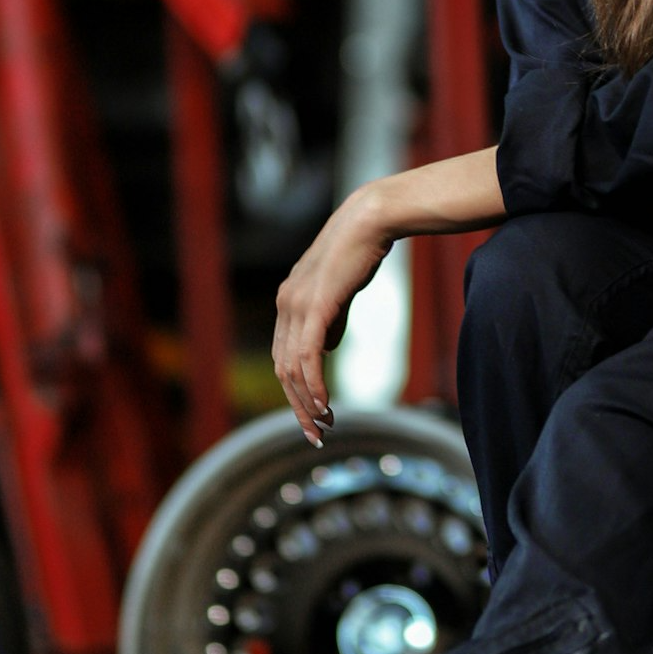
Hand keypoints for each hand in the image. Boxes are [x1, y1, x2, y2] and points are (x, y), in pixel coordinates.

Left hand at [272, 188, 391, 445]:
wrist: (369, 219)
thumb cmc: (360, 250)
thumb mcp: (340, 290)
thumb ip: (330, 320)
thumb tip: (325, 349)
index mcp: (289, 301)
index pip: (284, 357)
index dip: (296, 390)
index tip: (315, 414)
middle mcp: (285, 304)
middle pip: (283, 369)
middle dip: (298, 406)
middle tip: (317, 433)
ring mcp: (296, 305)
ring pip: (292, 368)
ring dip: (307, 402)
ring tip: (325, 424)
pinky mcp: (315, 306)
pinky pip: (308, 356)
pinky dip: (313, 384)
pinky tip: (324, 404)